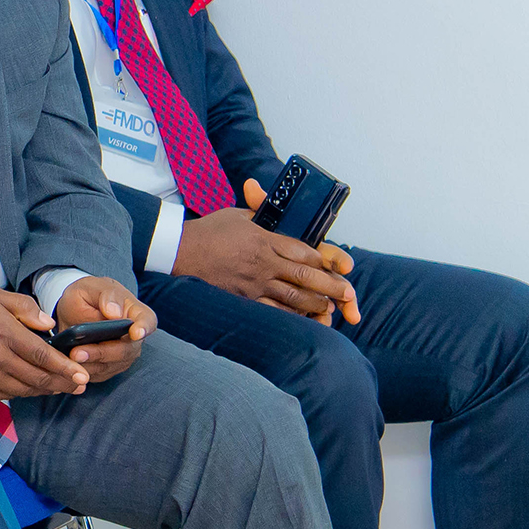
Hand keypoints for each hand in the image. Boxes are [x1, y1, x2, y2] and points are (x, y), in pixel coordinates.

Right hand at [0, 288, 89, 398]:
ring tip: (63, 388)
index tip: (82, 373)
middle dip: (63, 382)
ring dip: (47, 390)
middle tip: (81, 384)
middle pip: (38, 377)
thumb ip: (24, 307)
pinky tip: (35, 388)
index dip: (65, 367)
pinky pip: (7, 395)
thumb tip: (48, 324)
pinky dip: (25, 393)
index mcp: (2, 332)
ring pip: (25, 390)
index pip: (42, 355)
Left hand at [51, 275, 154, 383]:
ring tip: (69, 358)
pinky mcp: (108, 368)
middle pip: (125, 350)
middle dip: (102, 353)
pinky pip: (97, 374)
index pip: (148, 321)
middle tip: (78, 352)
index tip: (135, 333)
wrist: (76, 310)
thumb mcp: (91, 287)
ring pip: (110, 365)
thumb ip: (105, 295)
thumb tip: (115, 313)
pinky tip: (68, 366)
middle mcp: (134, 338)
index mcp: (135, 313)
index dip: (144, 328)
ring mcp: (122, 355)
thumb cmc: (88, 296)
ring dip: (89, 365)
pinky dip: (83, 371)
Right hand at [172, 179, 359, 325]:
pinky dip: (292, 316)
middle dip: (332, 286)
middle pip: (306, 275)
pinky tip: (303, 319)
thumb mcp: (238, 215)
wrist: (178, 251)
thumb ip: (262, 213)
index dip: (325, 260)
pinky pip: (274, 310)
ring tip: (331, 308)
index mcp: (265, 239)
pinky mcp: (243, 297)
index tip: (338, 266)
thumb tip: (276, 208)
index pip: (305, 251)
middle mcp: (263, 262)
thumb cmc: (207, 231)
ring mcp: (254, 282)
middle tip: (350, 294)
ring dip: (317, 304)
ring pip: (294, 296)